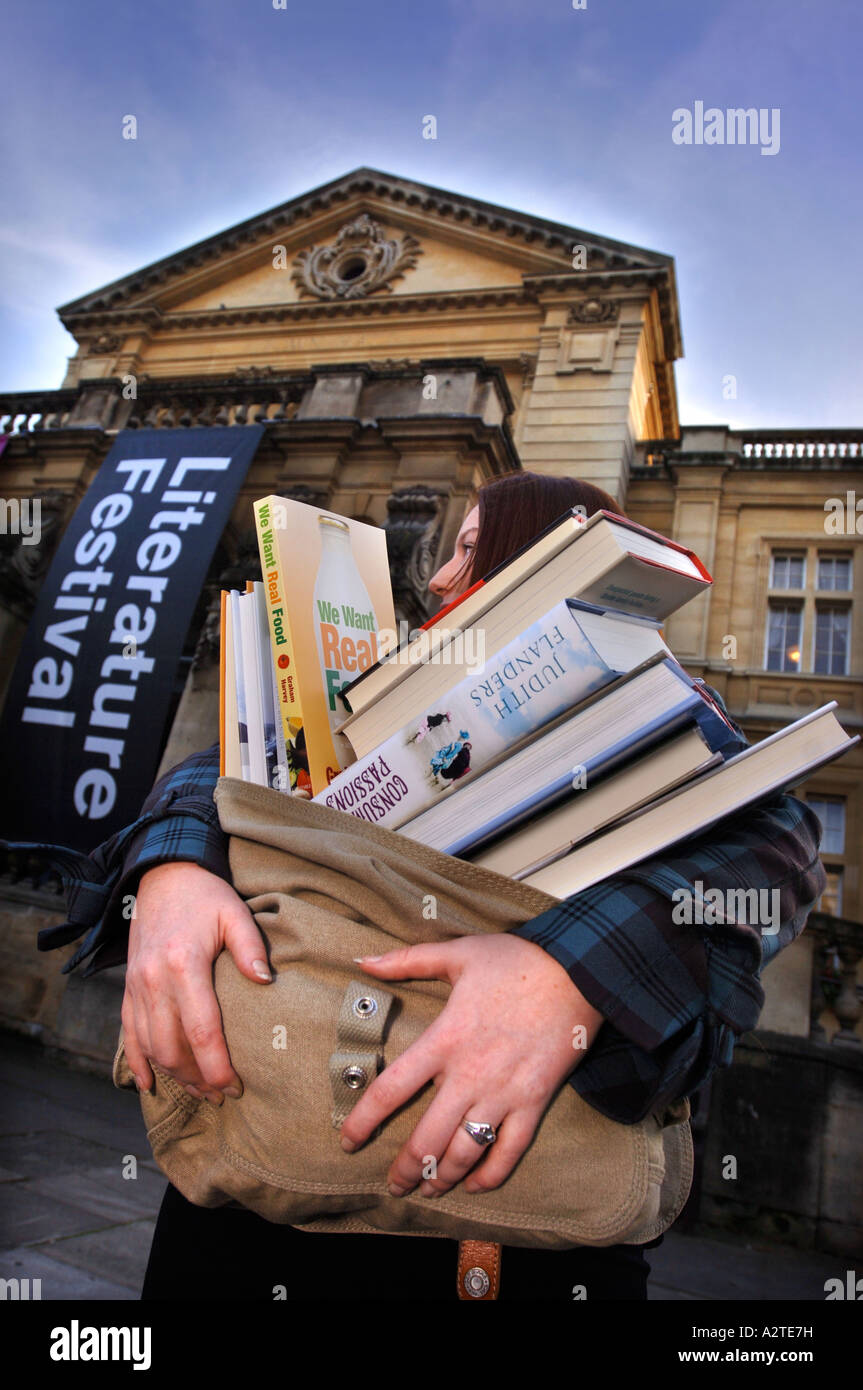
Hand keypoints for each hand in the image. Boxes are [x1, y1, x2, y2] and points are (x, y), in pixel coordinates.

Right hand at [121, 862, 270, 1103]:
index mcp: (183, 965)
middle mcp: (154, 981)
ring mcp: (136, 986)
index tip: (235, 1087)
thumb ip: (250, 947)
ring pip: (151, 1047)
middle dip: (197, 1079)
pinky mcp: (128, 988)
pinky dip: (137, 1063)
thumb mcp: (234, 912)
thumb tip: (266, 981)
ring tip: (200, 1091)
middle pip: (172, 1049)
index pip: (201, 1032)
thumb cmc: (205, 895)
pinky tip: (149, 1085)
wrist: (163, 874)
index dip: (218, 1066)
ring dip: (174, 1075)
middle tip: (222, 1095)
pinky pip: (128, 1034)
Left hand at [340, 934, 603, 1197]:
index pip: (391, 1091)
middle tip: (394, 1184)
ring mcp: (503, 1093)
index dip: (364, 1122)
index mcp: (444, 1040)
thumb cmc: (516, 960)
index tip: (348, 1142)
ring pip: (464, 1152)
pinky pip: (509, 1151)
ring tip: (429, 1189)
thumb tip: (362, 961)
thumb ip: (406, 960)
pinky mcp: (533, 1102)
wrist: (578, 971)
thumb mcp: (458, 952)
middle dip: (405, 1169)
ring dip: (442, 1178)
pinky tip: (475, 1184)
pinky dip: (490, 1175)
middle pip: (426, 1138)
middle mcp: (469, 1075)